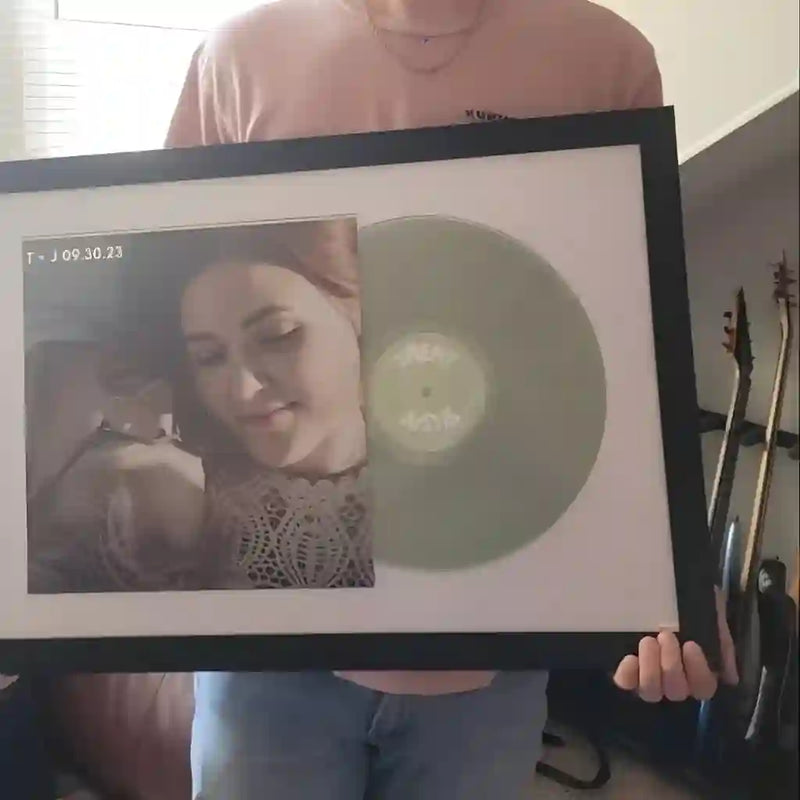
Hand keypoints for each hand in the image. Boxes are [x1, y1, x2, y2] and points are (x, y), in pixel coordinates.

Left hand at [613, 587, 738, 701]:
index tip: (691, 644)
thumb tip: (729, 676)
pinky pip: (625, 683)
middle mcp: (675, 682)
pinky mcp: (627, 672)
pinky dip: (628, 674)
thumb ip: (722, 642)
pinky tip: (630, 658)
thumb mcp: (711, 617)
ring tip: (648, 641)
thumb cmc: (687, 606)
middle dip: (671, 664)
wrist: (659, 586)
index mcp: (698, 672)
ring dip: (651, 668)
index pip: (704, 687)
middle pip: (676, 691)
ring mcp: (649, 678)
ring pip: (651, 691)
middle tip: (666, 635)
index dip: (698, 670)